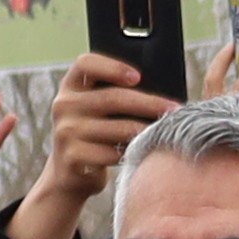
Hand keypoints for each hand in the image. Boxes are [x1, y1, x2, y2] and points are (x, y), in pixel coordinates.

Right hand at [2, 50, 166, 238]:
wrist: (70, 173)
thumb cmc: (96, 134)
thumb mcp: (96, 109)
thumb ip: (115, 93)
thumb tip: (160, 87)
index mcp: (70, 86)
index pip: (86, 64)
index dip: (113, 67)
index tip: (138, 77)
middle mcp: (63, 105)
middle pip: (112, 98)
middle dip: (149, 103)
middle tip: (175, 109)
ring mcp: (65, 132)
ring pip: (117, 129)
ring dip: (146, 131)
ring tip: (167, 131)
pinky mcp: (72, 158)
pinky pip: (111, 154)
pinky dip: (132, 152)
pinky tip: (145, 151)